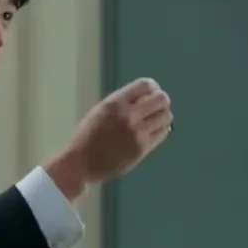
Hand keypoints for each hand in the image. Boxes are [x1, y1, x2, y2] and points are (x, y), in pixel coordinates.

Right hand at [44, 78, 172, 199]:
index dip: (152, 88)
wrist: (81, 163)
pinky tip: (151, 132)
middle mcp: (128, 116)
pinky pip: (162, 133)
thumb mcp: (101, 110)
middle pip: (161, 99)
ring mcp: (136, 133)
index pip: (146, 85)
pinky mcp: (142, 148)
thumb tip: (149, 97)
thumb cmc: (89, 136)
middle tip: (155, 108)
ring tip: (154, 121)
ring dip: (163, 116)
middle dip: (161, 101)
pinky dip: (160, 130)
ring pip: (166, 116)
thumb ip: (123, 102)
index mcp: (115, 103)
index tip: (150, 95)